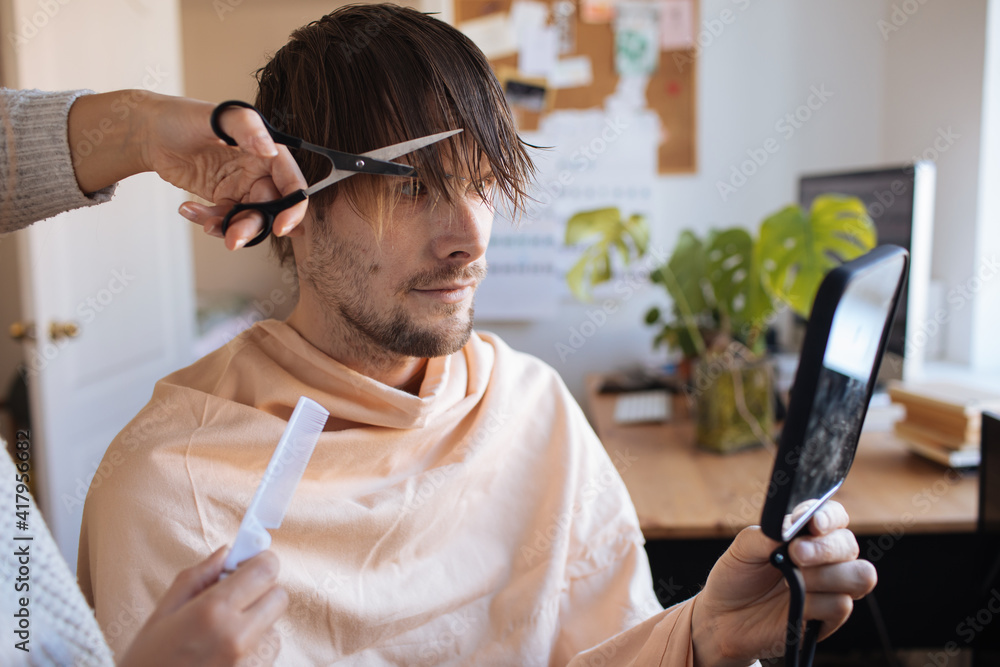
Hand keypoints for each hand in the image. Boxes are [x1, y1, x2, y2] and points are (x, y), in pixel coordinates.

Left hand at [68, 91, 307, 249]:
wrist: (149, 131)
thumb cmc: (184, 116)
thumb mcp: (219, 115)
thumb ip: (248, 128)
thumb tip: (269, 150)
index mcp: (268, 151)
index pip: (292, 183)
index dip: (293, 208)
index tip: (281, 227)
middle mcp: (259, 171)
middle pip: (270, 208)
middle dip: (252, 226)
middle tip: (233, 239)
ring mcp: (240, 187)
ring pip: (248, 218)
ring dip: (230, 228)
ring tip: (206, 225)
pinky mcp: (222, 198)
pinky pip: (224, 218)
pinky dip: (208, 220)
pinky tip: (187, 209)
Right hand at [117, 547, 288, 666]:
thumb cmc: (146, 663)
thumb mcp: (161, 615)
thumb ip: (197, 577)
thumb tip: (226, 553)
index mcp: (213, 612)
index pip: (266, 570)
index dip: (259, 562)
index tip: (247, 566)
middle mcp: (238, 636)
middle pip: (278, 595)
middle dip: (261, 591)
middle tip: (233, 600)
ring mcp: (250, 661)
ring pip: (274, 625)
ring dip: (257, 623)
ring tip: (221, 637)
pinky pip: (268, 652)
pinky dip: (254, 648)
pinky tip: (224, 657)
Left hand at [690, 501, 876, 666]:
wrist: (722, 617)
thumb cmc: (737, 577)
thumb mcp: (744, 547)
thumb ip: (768, 533)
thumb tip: (791, 527)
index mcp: (807, 535)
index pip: (835, 516)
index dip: (829, 517)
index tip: (812, 522)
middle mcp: (825, 559)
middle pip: (849, 545)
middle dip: (825, 547)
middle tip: (795, 553)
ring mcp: (829, 589)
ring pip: (860, 575)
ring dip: (826, 574)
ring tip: (792, 580)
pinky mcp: (827, 619)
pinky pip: (840, 605)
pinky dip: (816, 602)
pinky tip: (794, 603)